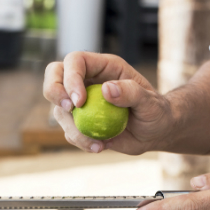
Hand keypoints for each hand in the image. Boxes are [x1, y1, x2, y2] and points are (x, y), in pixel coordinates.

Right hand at [43, 51, 172, 154]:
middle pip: (54, 76)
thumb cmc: (156, 111)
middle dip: (53, 92)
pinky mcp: (82, 124)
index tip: (79, 101)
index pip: (75, 62)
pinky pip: (69, 132)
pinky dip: (80, 142)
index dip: (70, 78)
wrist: (155, 132)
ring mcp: (82, 104)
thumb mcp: (150, 102)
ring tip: (98, 143)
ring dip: (72, 129)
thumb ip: (131, 93)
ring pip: (59, 111)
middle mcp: (87, 82)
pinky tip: (100, 147)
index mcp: (103, 68)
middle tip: (68, 110)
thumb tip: (107, 90)